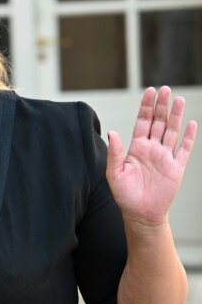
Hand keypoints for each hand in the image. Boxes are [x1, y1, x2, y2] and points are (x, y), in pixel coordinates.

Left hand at [106, 86, 196, 226]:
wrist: (141, 214)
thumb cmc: (124, 195)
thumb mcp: (114, 173)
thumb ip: (114, 153)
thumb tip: (112, 132)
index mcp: (135, 148)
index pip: (142, 122)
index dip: (146, 107)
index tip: (150, 91)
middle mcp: (151, 149)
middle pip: (158, 122)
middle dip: (161, 105)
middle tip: (165, 89)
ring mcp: (165, 157)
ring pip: (171, 131)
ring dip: (175, 116)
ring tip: (178, 99)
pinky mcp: (176, 168)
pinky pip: (183, 150)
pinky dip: (187, 137)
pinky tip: (191, 123)